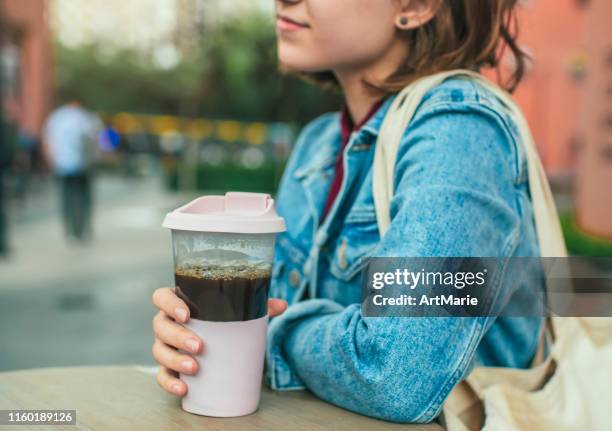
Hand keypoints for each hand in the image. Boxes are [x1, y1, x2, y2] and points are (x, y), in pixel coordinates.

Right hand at [151, 287, 287, 395]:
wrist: (217, 343)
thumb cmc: (222, 321)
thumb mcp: (238, 312)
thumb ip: (258, 306)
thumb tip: (282, 305)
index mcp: (178, 303)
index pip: (161, 297)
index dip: (169, 303)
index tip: (186, 313)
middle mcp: (166, 322)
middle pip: (161, 326)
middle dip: (179, 337)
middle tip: (200, 346)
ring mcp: (164, 345)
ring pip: (159, 351)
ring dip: (174, 360)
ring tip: (194, 367)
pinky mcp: (166, 367)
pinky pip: (161, 375)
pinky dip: (169, 382)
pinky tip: (183, 388)